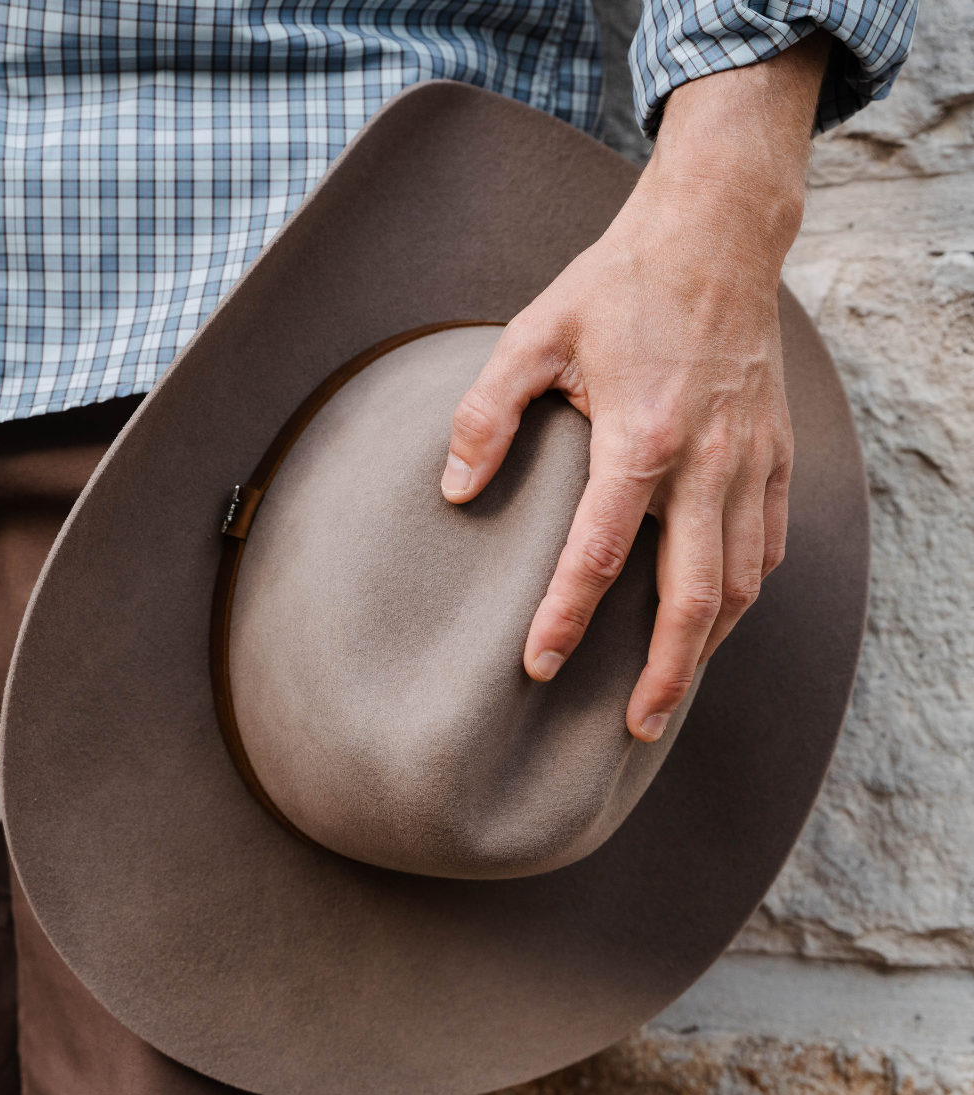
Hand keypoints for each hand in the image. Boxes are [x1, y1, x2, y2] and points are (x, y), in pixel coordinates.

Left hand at [442, 32, 830, 741]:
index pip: (599, 555)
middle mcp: (705, 462)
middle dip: (664, 674)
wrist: (718, 234)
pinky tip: (717, 620)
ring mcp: (748, 462)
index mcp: (640, 437)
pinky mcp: (774, 455)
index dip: (565, 619)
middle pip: (692, 598)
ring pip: (739, 584)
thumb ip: (487, 413)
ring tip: (671, 691)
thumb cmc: (620, 284)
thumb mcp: (535, 333)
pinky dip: (744, 595)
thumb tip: (455, 490)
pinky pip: (767, 546)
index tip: (537, 669)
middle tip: (635, 727)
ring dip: (708, 648)